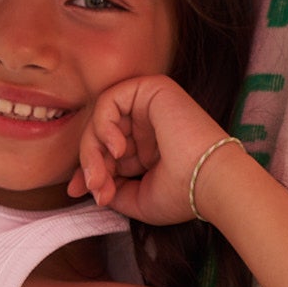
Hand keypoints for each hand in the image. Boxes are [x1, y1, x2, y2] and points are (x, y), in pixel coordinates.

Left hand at [69, 77, 236, 227]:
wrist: (211, 183)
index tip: (76, 192)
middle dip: (90, 162)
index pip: (106, 151)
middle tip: (94, 187)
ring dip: (93, 149)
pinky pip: (109, 100)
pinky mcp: (151, 89)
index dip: (89, 169)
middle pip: (100, 134)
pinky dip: (103, 126)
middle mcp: (148, 124)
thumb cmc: (183, 194)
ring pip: (100, 118)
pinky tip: (117, 149)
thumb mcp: (137, 198)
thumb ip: (112, 187)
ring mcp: (149, 105)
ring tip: (102, 175)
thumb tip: (89, 185)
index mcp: (147, 147)